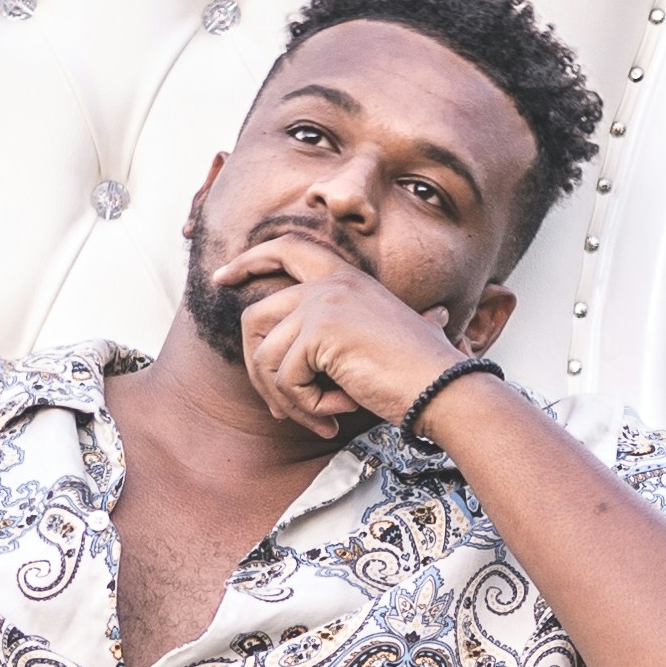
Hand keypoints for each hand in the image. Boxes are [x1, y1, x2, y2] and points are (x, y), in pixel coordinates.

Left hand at [206, 216, 474, 443]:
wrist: (444, 389)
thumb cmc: (414, 374)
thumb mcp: (369, 341)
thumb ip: (330, 335)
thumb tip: (278, 361)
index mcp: (345, 278)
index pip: (286, 249)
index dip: (250, 261)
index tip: (222, 278)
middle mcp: (330, 283)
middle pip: (255, 318)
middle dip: (258, 371)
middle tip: (279, 410)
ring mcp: (323, 303)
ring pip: (265, 358)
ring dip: (288, 400)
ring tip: (321, 417)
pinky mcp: (319, 331)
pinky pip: (285, 380)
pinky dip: (307, 408)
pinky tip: (339, 412)